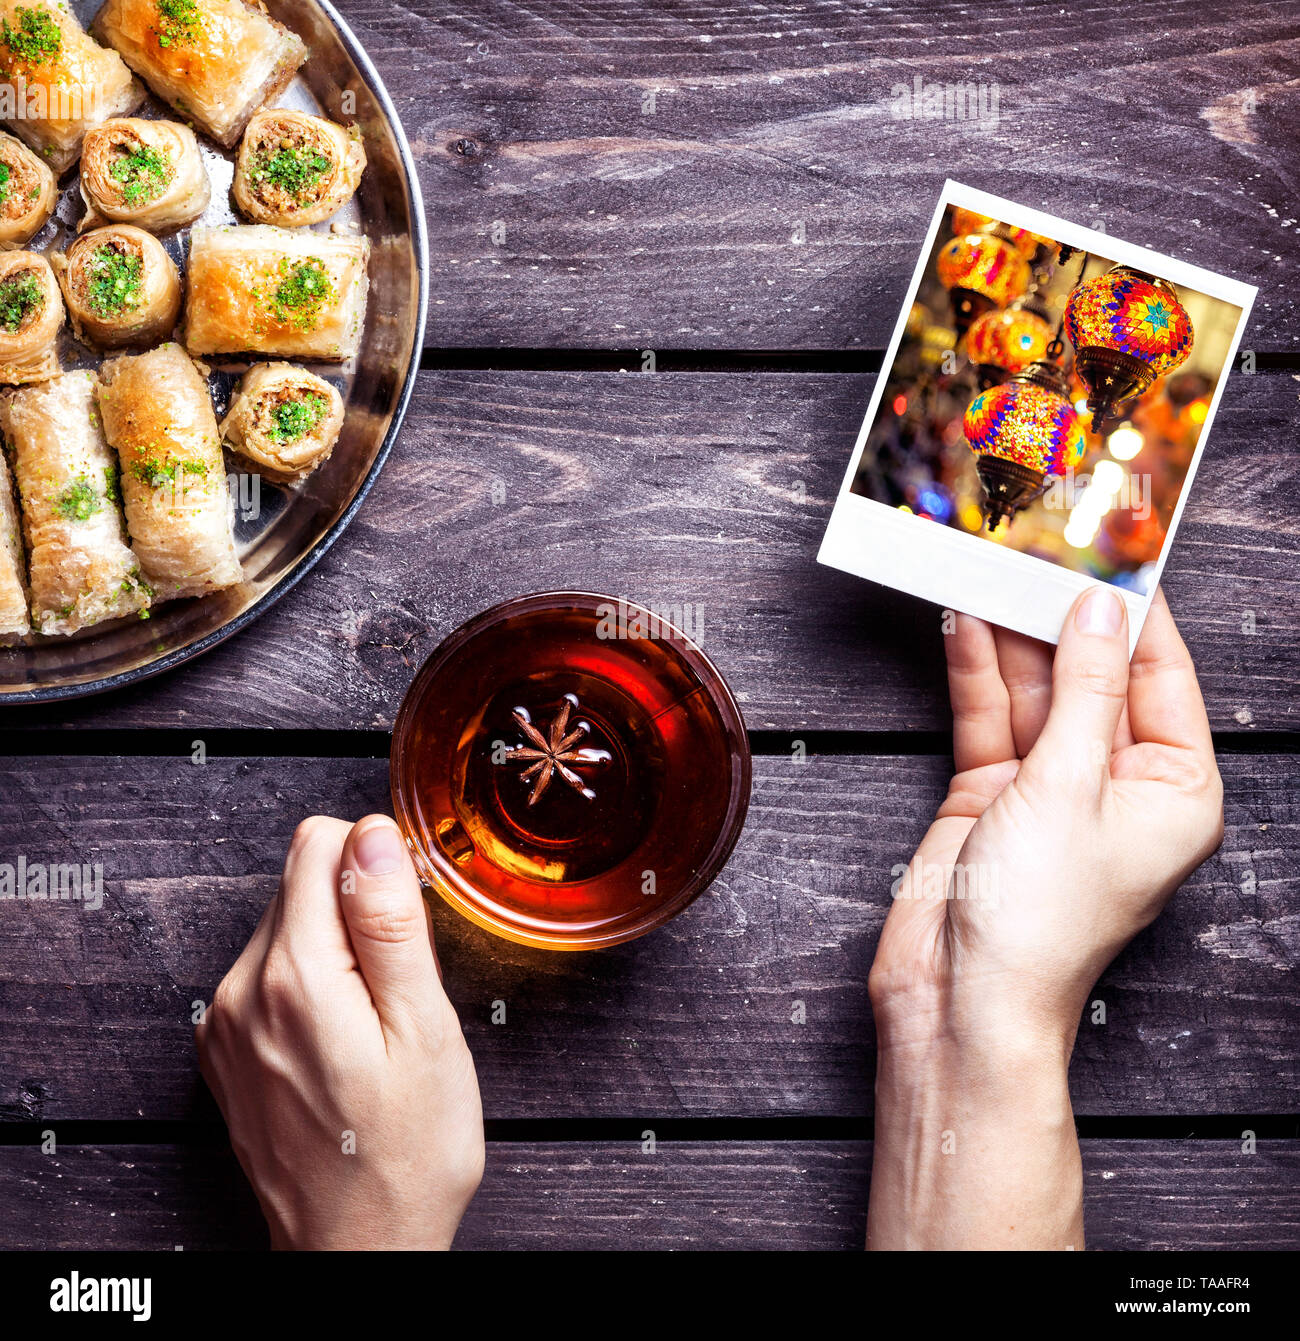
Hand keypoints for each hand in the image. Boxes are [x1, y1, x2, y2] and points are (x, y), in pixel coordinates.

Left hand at [196, 814, 483, 1249]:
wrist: (355, 1252)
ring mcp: (225, 1024)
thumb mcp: (424, 1031)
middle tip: (400, 987)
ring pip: (287, 926)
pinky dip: (310, 984)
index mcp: (297, 976)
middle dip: (358, 908)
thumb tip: (373, 836)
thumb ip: (391, 925)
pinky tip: (344, 1040)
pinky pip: (268, 974)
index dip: (376, 862)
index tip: (407, 919)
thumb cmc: (406, 1154)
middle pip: (300, 881)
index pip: (318, 842)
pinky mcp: (225, 1050)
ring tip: (375, 1022)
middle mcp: (242, 991)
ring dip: (336, 948)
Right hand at [866, 586, 1222, 1248]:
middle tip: (1034, 547)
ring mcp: (1048, 784)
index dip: (1135, 612)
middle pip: (1090, 674)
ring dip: (1011, 633)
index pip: (1158, 675)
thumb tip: (1096, 613)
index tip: (1111, 549)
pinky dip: (974, 670)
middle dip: (1060, 615)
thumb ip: (1083, 692)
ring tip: (990, 565)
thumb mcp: (1071, 789)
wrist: (957, 995)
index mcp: (1172, 789)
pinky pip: (988, 714)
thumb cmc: (1039, 924)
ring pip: (1034, 688)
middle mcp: (1114, 781)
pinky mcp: (989, 789)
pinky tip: (964, 621)